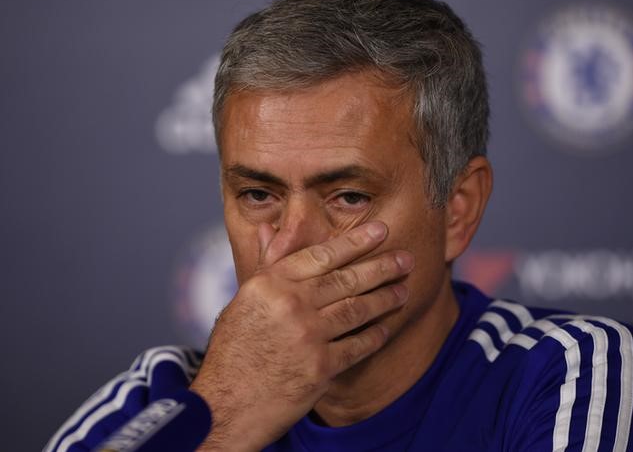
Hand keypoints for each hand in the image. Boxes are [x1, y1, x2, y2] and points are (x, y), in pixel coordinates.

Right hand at [190, 221, 412, 450]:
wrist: (226, 405)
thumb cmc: (233, 350)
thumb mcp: (243, 300)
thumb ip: (265, 264)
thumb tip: (270, 228)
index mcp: (271, 283)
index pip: (322, 254)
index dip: (356, 241)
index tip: (381, 230)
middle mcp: (291, 304)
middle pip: (348, 279)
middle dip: (382, 267)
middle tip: (406, 259)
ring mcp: (308, 336)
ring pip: (358, 309)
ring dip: (386, 299)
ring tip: (403, 290)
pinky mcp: (321, 367)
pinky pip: (358, 345)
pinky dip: (375, 335)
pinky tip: (385, 328)